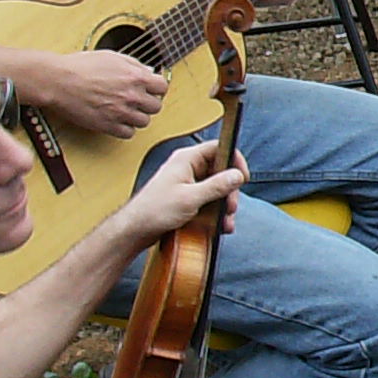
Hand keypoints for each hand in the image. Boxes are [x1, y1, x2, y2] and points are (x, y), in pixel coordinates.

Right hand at [38, 48, 169, 138]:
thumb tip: (148, 71)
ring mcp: (121, 112)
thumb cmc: (80, 66)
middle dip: (147, 103)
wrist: (58, 80)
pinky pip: (128, 133)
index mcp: (136, 77)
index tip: (150, 89)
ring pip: (144, 122)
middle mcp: (132, 96)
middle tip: (137, 100)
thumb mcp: (112, 57)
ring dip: (136, 116)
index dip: (156, 88)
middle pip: (156, 106)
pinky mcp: (108, 126)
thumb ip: (134, 65)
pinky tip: (117, 120)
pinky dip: (124, 128)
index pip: (162, 87)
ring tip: (125, 110)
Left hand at [118, 140, 246, 247]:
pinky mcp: (186, 198)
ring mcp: (187, 183)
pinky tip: (219, 224)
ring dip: (224, 204)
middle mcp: (188, 168)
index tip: (242, 177)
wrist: (135, 230)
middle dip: (230, 190)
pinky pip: (208, 200)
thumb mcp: (191, 198)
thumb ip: (217, 186)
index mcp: (187, 159)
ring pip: (216, 188)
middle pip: (221, 170)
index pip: (219, 148)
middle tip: (230, 206)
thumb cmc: (154, 211)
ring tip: (225, 220)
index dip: (234, 160)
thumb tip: (237, 175)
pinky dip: (216, 212)